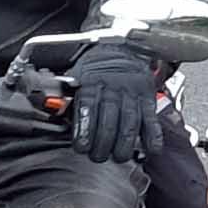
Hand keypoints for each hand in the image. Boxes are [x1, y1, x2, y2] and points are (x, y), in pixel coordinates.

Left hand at [66, 39, 158, 164]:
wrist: (123, 49)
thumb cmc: (95, 70)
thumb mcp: (77, 77)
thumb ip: (68, 98)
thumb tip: (54, 115)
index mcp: (92, 83)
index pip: (88, 109)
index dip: (85, 131)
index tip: (81, 148)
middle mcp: (113, 87)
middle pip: (109, 120)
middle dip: (103, 144)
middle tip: (98, 158)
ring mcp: (132, 93)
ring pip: (130, 122)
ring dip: (125, 144)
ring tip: (119, 157)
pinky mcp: (148, 97)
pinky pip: (151, 118)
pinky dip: (153, 136)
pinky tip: (150, 149)